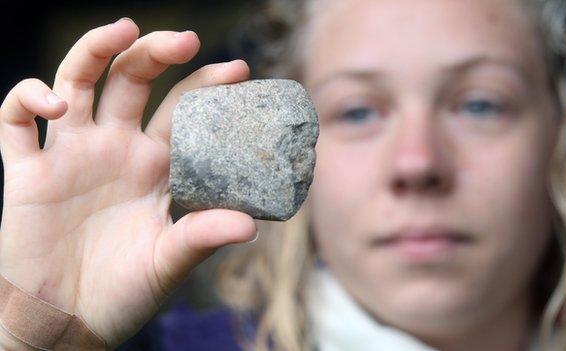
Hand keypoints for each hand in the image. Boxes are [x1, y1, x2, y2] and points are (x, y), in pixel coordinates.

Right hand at [0, 18, 256, 347]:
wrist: (67, 321)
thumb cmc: (124, 293)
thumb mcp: (168, 262)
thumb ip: (201, 237)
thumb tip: (250, 224)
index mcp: (154, 166)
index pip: (182, 110)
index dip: (207, 86)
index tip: (239, 69)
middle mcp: (115, 150)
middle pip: (132, 80)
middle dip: (156, 52)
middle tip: (188, 39)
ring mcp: (70, 155)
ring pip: (78, 81)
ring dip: (96, 49)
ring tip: (122, 30)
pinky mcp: (27, 172)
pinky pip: (16, 120)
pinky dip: (28, 98)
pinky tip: (55, 102)